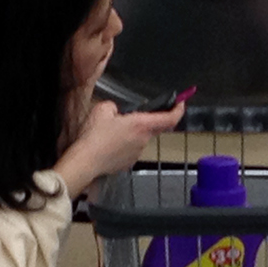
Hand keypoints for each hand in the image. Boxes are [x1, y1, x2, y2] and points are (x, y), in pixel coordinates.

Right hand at [55, 100, 184, 198]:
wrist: (86, 161)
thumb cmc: (95, 136)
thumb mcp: (102, 109)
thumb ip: (114, 107)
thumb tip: (116, 111)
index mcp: (141, 125)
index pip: (169, 119)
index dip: (178, 110)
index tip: (181, 104)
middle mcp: (144, 140)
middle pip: (153, 128)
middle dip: (145, 121)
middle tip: (130, 117)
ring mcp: (137, 153)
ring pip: (140, 139)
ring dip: (131, 134)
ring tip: (111, 132)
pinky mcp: (129, 162)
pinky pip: (131, 149)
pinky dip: (124, 145)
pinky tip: (109, 144)